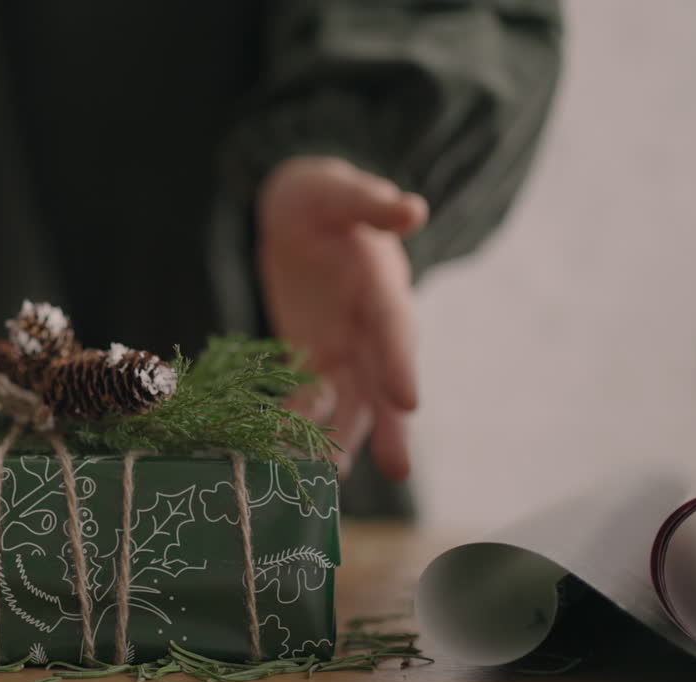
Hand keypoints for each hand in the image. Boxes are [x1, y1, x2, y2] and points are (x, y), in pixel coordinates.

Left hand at [257, 157, 427, 480]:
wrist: (300, 216)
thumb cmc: (323, 198)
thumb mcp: (338, 191)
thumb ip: (368, 202)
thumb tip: (410, 209)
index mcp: (381, 287)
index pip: (395, 329)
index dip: (400, 364)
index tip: (409, 402)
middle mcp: (370, 327)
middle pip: (381, 380)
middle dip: (388, 424)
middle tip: (397, 470)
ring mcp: (342, 348)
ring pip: (348, 401)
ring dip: (342, 437)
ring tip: (332, 477)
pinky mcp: (312, 359)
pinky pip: (307, 397)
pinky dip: (298, 424)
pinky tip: (285, 456)